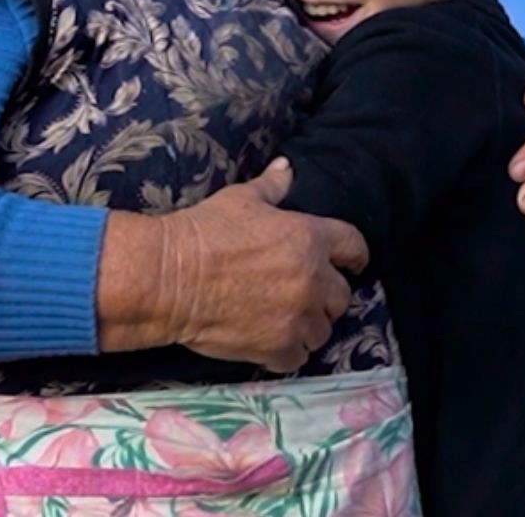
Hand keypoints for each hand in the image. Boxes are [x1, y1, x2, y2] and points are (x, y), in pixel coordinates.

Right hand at [95, 160, 369, 371]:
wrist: (169, 278)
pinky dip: (289, 352)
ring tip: (287, 321)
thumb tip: (287, 167)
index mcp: (310, 237)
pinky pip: (299, 357)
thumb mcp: (241, 199)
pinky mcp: (279, 348)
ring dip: (309, 325)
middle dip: (328, 296)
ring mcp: (298, 317)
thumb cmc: (205, 231)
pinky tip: (272, 341)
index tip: (352, 264)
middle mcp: (313, 279)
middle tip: (306, 295)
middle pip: (342, 296)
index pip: (354, 247)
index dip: (355, 256)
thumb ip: (273, 186)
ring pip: (323, 330)